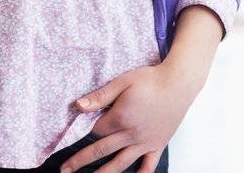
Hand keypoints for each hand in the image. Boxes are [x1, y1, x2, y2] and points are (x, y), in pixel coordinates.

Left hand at [58, 59, 204, 172]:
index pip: (96, 130)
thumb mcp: (122, 82)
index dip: (84, 132)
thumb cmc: (150, 80)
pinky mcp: (158, 145)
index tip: (74, 135)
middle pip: (101, 150)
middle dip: (81, 160)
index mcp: (120, 118)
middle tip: (65, 169)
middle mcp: (131, 134)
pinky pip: (148, 166)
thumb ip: (100, 96)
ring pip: (120, 163)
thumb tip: (78, 106)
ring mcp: (145, 142)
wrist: (178, 84)